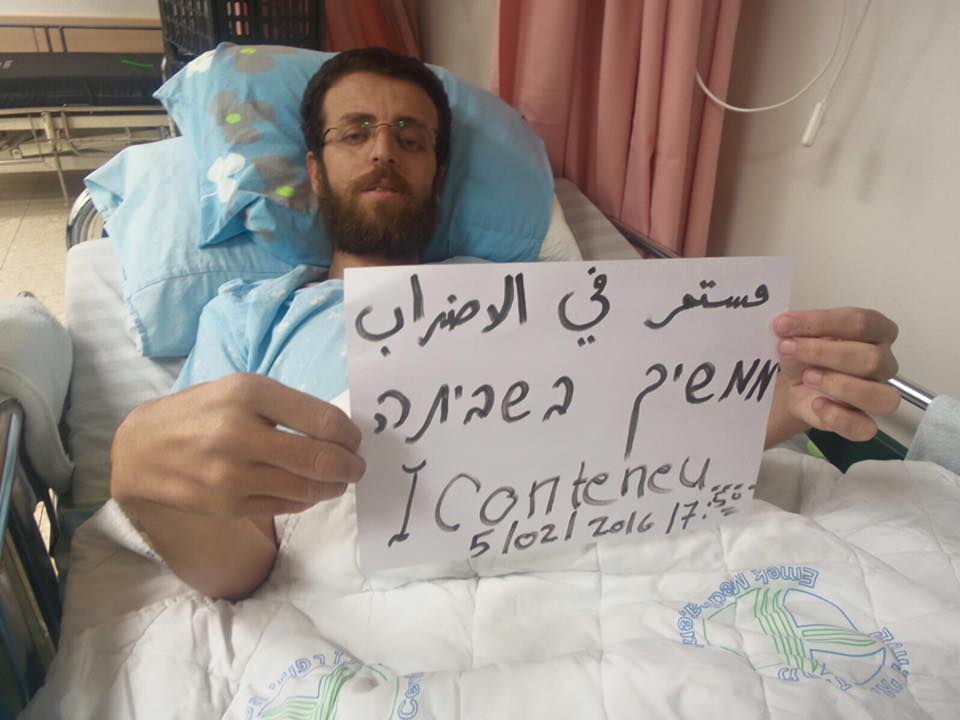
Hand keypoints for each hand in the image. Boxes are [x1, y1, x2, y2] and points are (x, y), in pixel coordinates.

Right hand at [111, 373, 364, 517]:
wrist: (142, 450)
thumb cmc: (202, 412)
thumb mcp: (242, 389)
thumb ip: (289, 406)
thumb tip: (341, 431)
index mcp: (248, 394)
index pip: (323, 421)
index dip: (349, 435)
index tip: (354, 439)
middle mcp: (239, 434)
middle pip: (321, 459)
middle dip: (350, 466)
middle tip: (357, 466)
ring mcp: (232, 475)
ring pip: (308, 489)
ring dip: (334, 486)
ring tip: (338, 480)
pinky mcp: (228, 506)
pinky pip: (287, 506)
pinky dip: (307, 498)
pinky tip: (308, 489)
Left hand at [766, 308, 900, 445]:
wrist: (794, 387)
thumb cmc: (806, 354)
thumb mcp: (798, 337)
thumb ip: (798, 331)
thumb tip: (786, 327)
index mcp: (876, 332)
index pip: (862, 322)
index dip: (822, 322)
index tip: (782, 324)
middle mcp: (884, 362)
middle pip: (871, 358)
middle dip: (824, 353)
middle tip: (788, 349)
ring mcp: (878, 395)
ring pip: (880, 395)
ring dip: (841, 385)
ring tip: (807, 377)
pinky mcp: (863, 423)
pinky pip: (864, 428)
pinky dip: (838, 417)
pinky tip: (816, 404)